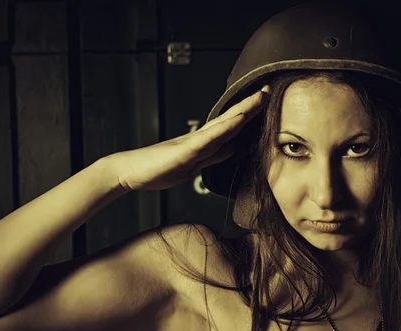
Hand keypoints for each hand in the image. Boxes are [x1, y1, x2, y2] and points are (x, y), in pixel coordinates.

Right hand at [108, 85, 269, 191]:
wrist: (130, 172)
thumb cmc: (159, 169)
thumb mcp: (194, 164)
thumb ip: (214, 155)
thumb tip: (233, 147)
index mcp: (204, 142)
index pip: (231, 125)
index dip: (249, 113)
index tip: (265, 100)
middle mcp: (200, 137)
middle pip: (231, 118)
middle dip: (251, 104)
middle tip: (269, 88)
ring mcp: (193, 142)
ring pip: (223, 123)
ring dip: (243, 110)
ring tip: (260, 97)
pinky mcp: (185, 151)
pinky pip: (209, 138)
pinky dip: (225, 128)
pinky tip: (238, 120)